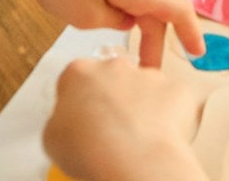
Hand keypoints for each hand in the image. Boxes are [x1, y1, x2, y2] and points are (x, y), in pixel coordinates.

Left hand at [0, 0, 202, 67]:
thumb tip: (127, 16)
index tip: (196, 54)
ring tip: (133, 24)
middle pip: (164, 0)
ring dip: (150, 3)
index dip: (191, 34)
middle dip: (157, 33)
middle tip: (142, 62)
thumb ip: (114, 21)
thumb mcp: (85, 17)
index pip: (179, 11)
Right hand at [44, 57, 209, 180]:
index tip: (85, 121)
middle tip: (111, 132)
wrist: (133, 161)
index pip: (78, 80)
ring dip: (143, 108)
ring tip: (137, 141)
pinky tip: (160, 138)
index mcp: (79, 73)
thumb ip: (61, 120)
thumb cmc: (94, 150)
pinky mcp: (176, 89)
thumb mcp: (52, 137)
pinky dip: (172, 117)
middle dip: (114, 100)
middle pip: (114, 79)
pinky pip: (175, 101)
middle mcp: (114, 67)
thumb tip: (68, 128)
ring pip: (146, 88)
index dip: (82, 103)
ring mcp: (147, 76)